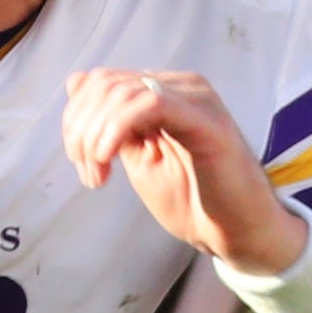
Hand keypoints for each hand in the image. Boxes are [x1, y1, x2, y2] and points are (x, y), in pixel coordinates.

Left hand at [64, 69, 305, 276]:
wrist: (235, 231)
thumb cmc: (192, 198)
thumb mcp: (138, 156)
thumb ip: (109, 122)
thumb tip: (77, 81)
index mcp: (164, 92)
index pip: (102, 81)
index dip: (76, 119)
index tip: (84, 165)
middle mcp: (181, 87)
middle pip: (106, 84)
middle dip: (81, 131)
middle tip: (90, 173)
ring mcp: (196, 100)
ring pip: (122, 93)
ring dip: (95, 137)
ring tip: (99, 175)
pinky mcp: (207, 122)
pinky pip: (150, 105)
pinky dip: (116, 130)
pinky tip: (108, 159)